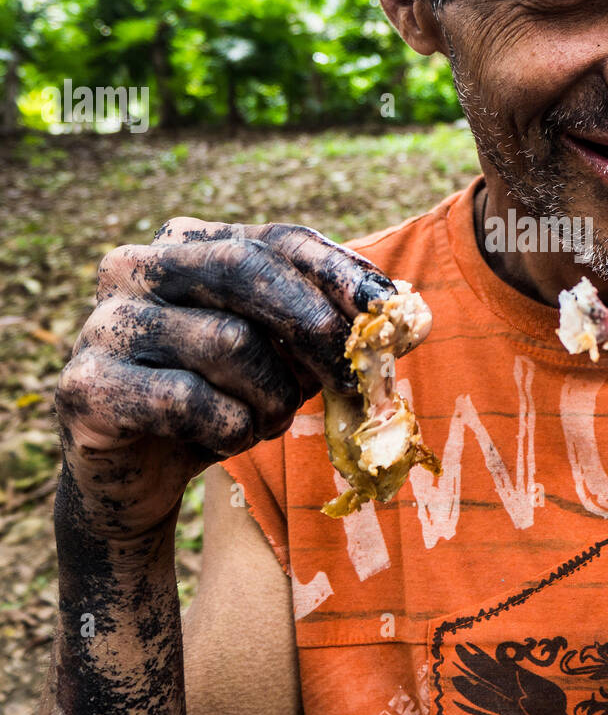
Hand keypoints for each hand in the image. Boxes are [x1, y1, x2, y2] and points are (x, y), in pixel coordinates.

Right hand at [55, 218, 394, 539]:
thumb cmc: (222, 399)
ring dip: (270, 398)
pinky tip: (223, 438)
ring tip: (264, 421)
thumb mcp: (286, 358)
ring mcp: (105, 321)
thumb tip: (413, 316)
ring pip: (228, 342)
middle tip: (354, 378)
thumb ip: (336, 330)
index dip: (343, 272)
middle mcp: (136, 265)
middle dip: (316, 326)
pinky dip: (228, 429)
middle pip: (248, 268)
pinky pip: (188, 400)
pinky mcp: (86, 385)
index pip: (281, 238)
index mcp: (189, 242)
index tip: (393, 312)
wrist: (137, 476)